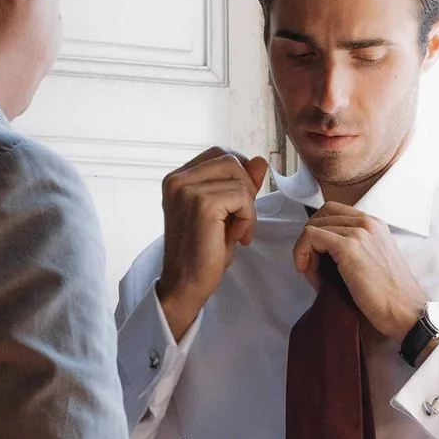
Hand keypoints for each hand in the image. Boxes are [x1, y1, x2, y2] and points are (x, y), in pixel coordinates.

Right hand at [158, 148, 267, 337]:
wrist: (186, 284)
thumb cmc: (203, 251)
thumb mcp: (226, 211)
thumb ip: (242, 184)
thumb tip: (261, 160)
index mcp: (177, 179)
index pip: (220, 154)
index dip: (239, 176)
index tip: (237, 206)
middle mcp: (177, 180)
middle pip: (232, 160)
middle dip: (245, 189)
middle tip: (240, 220)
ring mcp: (187, 190)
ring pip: (240, 178)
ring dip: (247, 206)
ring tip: (236, 231)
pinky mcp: (202, 204)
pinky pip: (243, 197)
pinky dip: (248, 218)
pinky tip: (236, 237)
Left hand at [290, 199, 427, 343]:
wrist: (407, 311)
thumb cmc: (391, 297)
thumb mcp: (373, 263)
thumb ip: (353, 251)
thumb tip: (321, 255)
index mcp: (375, 225)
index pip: (334, 212)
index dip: (319, 232)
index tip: (317, 257)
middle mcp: (367, 223)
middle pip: (322, 215)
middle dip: (310, 239)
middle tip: (311, 266)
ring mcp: (359, 232)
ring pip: (314, 226)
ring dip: (306, 250)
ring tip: (313, 274)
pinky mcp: (349, 246)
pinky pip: (310, 236)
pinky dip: (302, 252)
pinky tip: (309, 272)